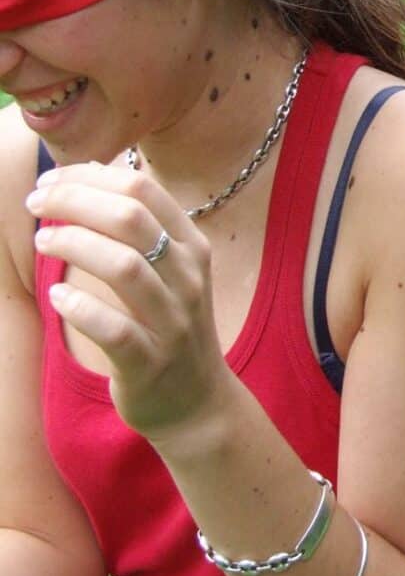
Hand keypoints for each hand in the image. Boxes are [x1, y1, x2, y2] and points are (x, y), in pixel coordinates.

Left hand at [26, 162, 230, 443]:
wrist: (197, 401)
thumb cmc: (169, 326)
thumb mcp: (170, 271)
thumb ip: (140, 229)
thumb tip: (89, 174)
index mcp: (192, 247)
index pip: (144, 190)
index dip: (90, 177)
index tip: (51, 181)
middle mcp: (189, 277)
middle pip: (132, 217)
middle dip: (75, 201)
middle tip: (36, 203)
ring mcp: (173, 320)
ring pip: (124, 266)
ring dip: (74, 245)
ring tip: (43, 241)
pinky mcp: (150, 362)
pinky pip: (114, 329)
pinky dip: (80, 308)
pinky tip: (58, 298)